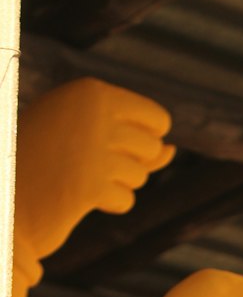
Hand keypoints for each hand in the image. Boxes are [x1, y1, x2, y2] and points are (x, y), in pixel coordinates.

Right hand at [15, 78, 174, 263]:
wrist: (7, 197)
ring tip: (78, 178)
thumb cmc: (45, 163)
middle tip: (88, 165)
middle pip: (152, 149)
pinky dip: (108, 204)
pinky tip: (79, 198)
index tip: (111, 148)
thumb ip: (135, 142)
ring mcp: (91, 148)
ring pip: (140, 175)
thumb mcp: (89, 141)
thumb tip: (172, 151)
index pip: (157, 119)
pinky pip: (126, 200)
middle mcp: (92, 112)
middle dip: (130, 166)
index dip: (145, 143)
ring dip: (116, 184)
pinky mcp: (90, 185)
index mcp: (90, 91)